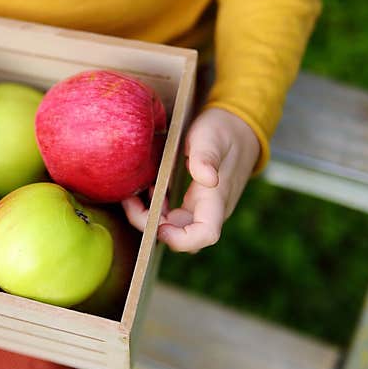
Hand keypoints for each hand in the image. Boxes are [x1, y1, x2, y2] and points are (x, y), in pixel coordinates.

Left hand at [122, 107, 260, 252]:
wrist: (238, 128)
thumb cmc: (223, 131)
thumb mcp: (211, 136)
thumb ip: (206, 156)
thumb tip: (207, 179)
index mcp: (216, 198)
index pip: (205, 234)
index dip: (180, 239)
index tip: (158, 225)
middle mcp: (209, 210)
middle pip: (181, 236)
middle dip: (151, 226)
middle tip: (130, 201)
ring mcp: (200, 207)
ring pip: (173, 227)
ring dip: (149, 218)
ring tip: (133, 195)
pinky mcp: (192, 202)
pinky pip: (171, 216)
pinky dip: (155, 209)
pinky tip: (146, 190)